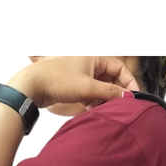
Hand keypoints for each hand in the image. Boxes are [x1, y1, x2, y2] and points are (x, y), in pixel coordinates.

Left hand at [10, 57, 139, 112]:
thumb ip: (110, 92)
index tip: (133, 97)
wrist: (32, 86)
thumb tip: (126, 97)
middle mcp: (89, 63)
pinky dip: (93, 100)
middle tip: (118, 106)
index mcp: (94, 57)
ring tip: (102, 108)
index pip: (120, 68)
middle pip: (111, 78)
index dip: (128, 83)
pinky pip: (90, 92)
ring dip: (103, 98)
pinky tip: (90, 108)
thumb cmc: (56, 80)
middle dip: (115, 92)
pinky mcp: (73, 84)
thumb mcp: (88, 88)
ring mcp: (81, 73)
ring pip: (100, 86)